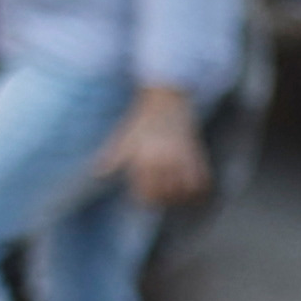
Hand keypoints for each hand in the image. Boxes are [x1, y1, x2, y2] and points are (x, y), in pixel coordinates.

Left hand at [111, 84, 209, 211]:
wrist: (166, 100)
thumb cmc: (142, 121)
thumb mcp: (124, 137)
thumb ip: (112, 158)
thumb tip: (97, 174)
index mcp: (144, 159)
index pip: (146, 193)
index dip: (145, 201)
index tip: (144, 200)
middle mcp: (165, 160)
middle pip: (166, 196)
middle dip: (162, 201)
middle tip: (159, 198)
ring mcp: (183, 158)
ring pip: (186, 192)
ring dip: (181, 198)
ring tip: (175, 196)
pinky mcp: (197, 155)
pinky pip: (202, 182)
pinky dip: (198, 191)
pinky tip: (191, 190)